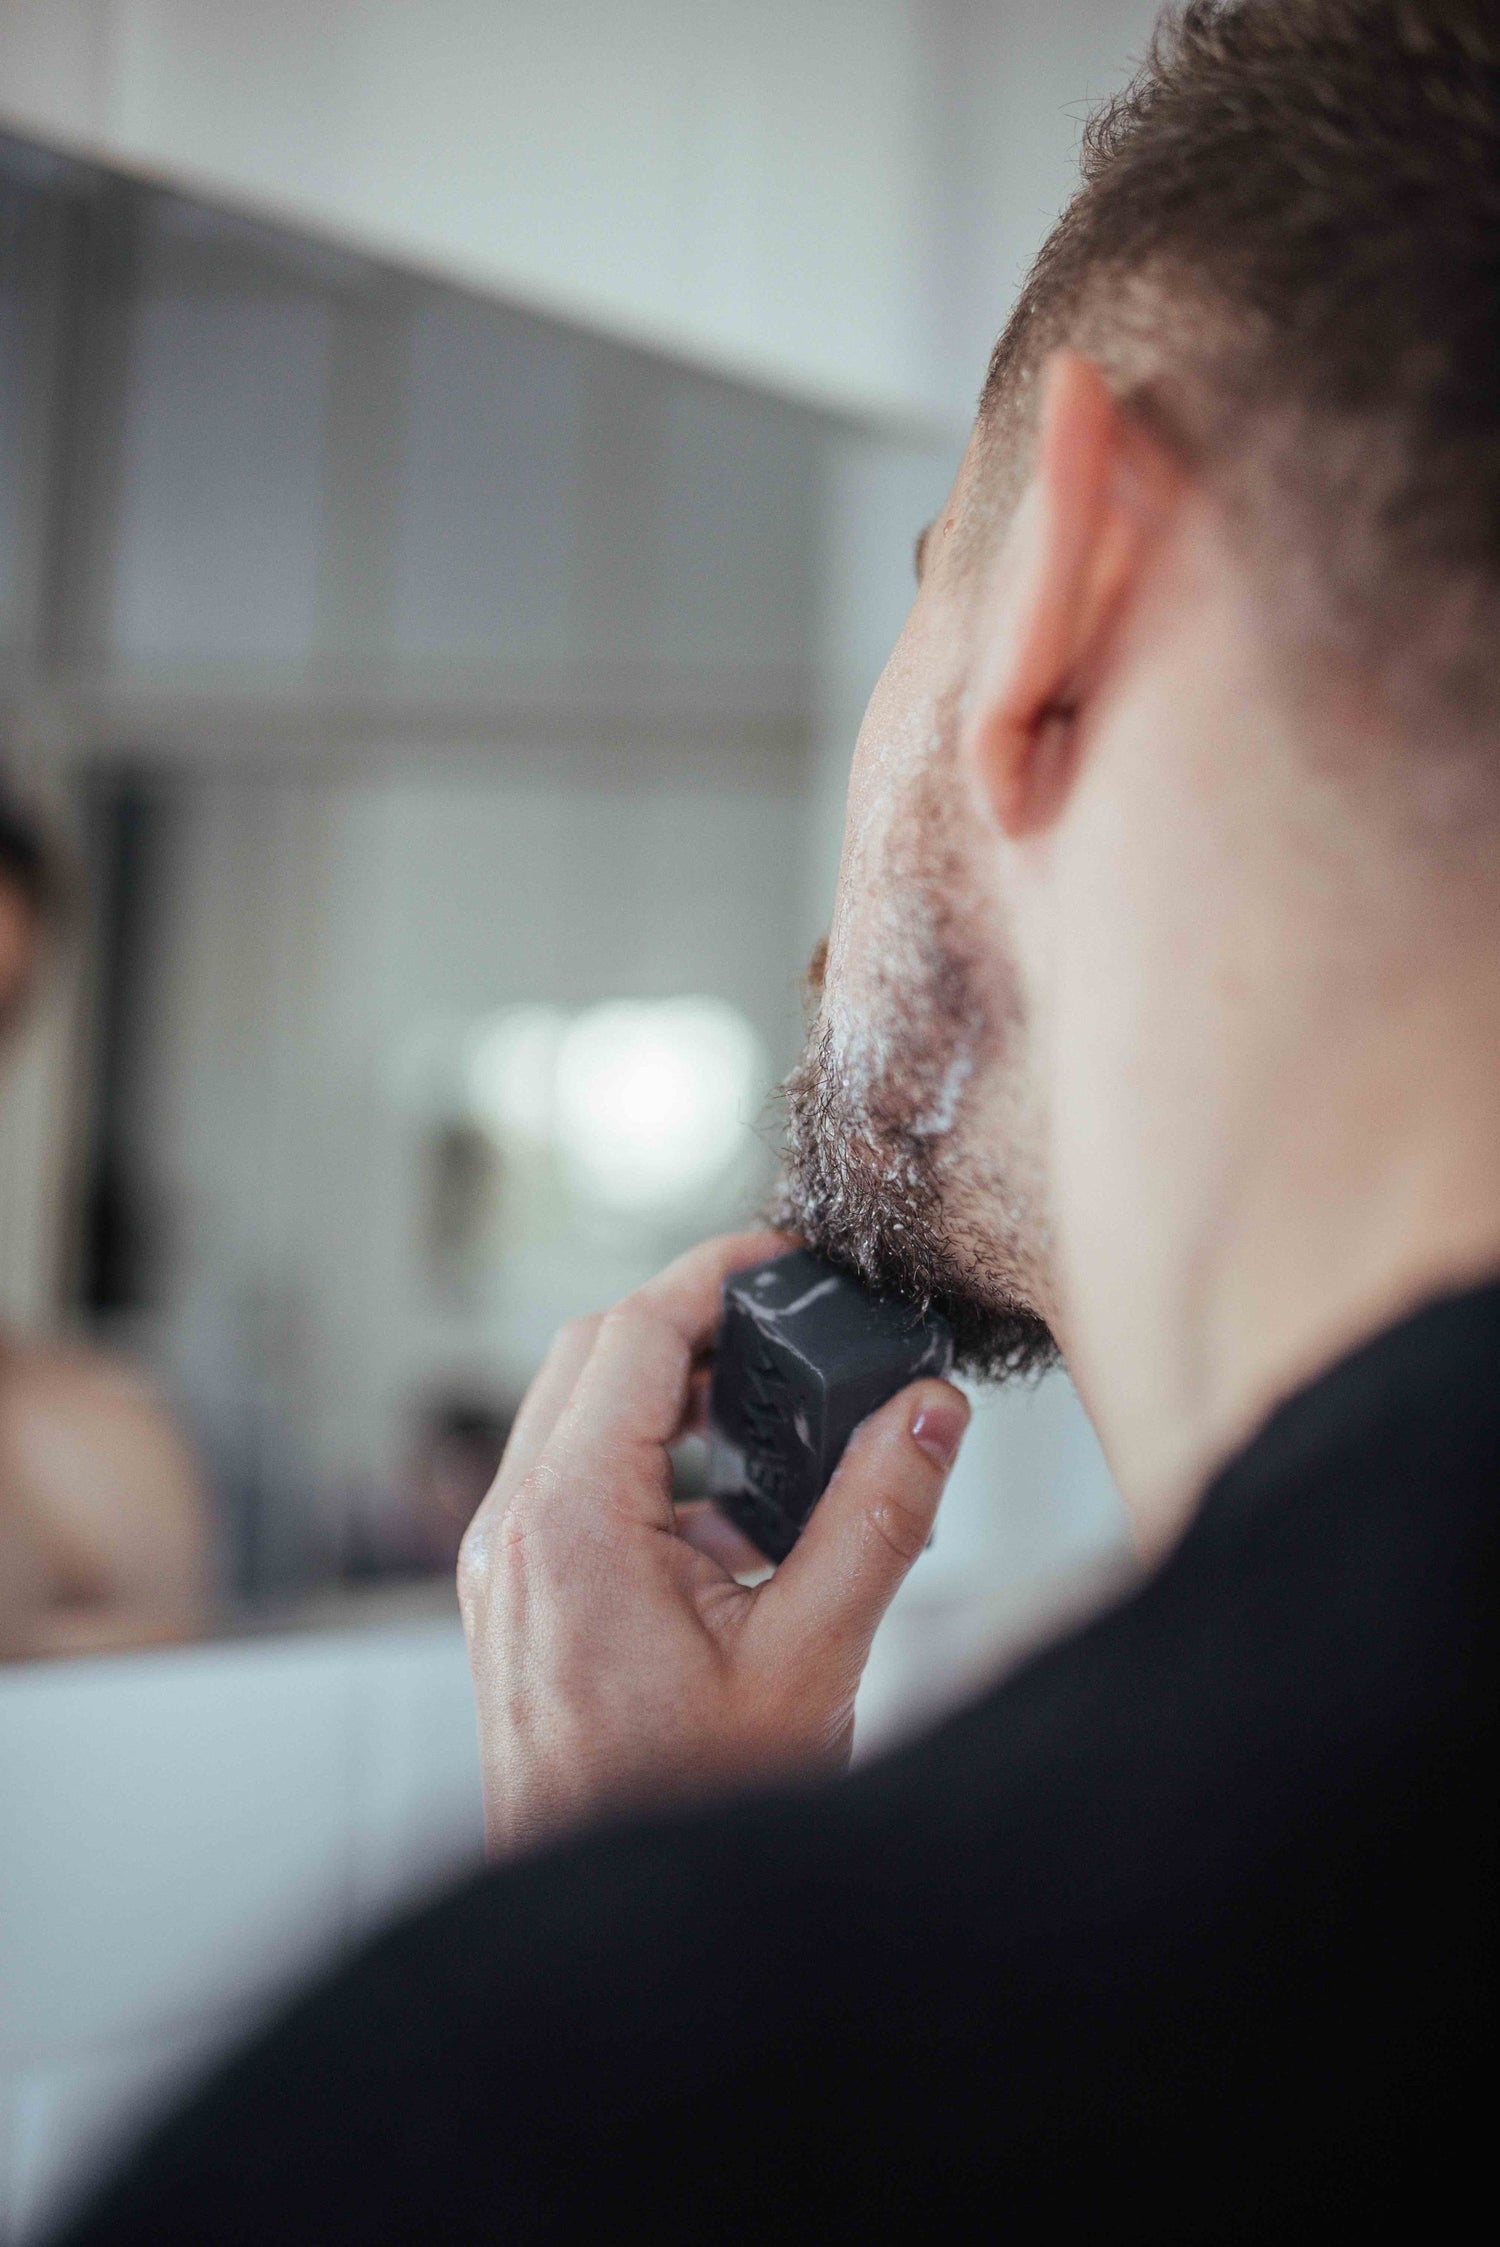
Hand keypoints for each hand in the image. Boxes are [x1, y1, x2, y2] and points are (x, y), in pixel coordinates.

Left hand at [457, 1231, 969, 1855]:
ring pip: (573, 1411)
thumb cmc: (685, 1811)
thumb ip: (878, 1520)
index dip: (712, 1272)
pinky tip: (727, 1512)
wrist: (611, 1935)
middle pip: (589, 1354)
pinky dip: (642, 1457)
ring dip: (665, 1388)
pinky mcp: (513, 1596)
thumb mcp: (810, 1657)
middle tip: (785, 1319)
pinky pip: (568, 1478)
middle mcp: (511, 1530)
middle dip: (689, 1320)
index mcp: (568, 1525)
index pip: (631, 1334)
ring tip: (767, 1407)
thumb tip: (930, 1413)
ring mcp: (500, 1565)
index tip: (783, 1253)